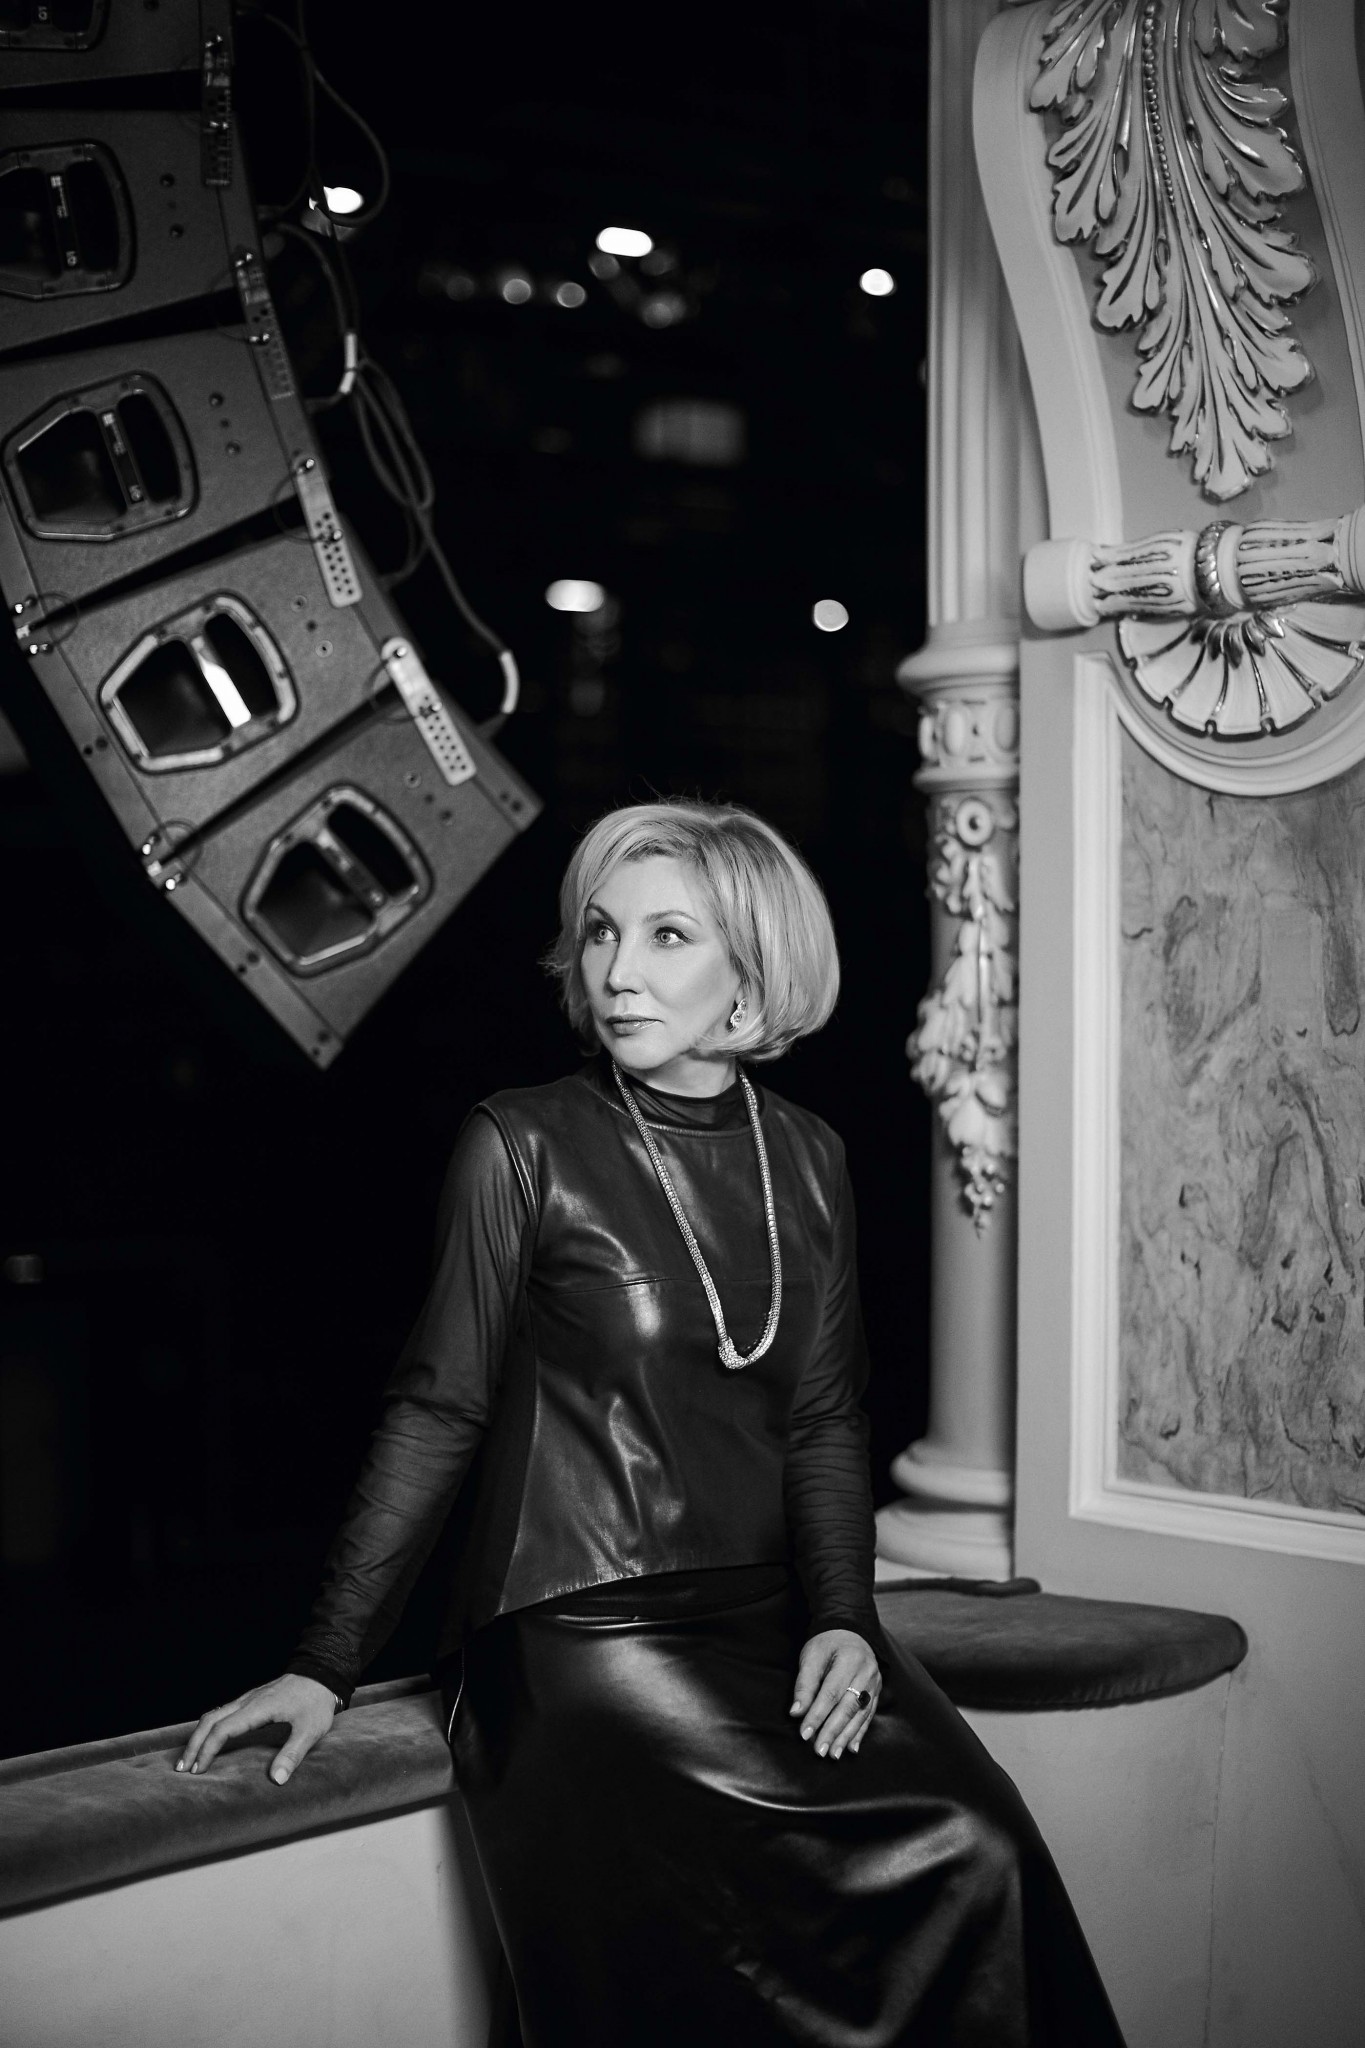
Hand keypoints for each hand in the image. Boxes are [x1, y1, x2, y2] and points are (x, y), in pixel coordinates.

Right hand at [177, 1674, 336, 1784]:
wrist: (322, 1674)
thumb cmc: (316, 1703)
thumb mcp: (311, 1730)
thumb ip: (293, 1754)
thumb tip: (276, 1779)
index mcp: (258, 1708)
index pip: (223, 1729)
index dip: (207, 1750)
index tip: (198, 1770)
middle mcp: (248, 1701)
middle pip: (210, 1720)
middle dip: (194, 1744)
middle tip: (183, 1769)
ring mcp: (248, 1698)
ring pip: (214, 1714)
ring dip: (199, 1735)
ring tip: (190, 1759)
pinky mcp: (251, 1700)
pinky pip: (222, 1712)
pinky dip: (209, 1727)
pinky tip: (208, 1741)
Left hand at [789, 1629, 880, 1758]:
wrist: (850, 1632)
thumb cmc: (827, 1643)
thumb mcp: (812, 1656)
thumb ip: (805, 1684)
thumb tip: (796, 1712)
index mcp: (849, 1659)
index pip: (831, 1693)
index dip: (817, 1715)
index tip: (804, 1734)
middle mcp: (866, 1672)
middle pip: (848, 1707)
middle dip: (832, 1731)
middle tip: (819, 1751)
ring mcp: (874, 1683)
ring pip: (860, 1714)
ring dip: (845, 1737)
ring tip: (833, 1754)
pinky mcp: (876, 1692)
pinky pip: (868, 1716)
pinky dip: (859, 1733)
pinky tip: (851, 1748)